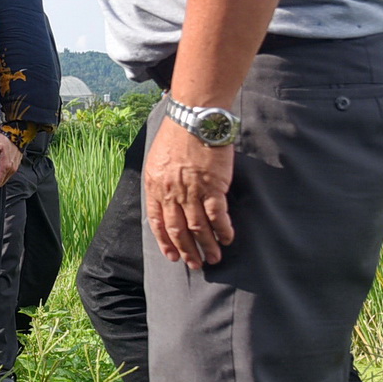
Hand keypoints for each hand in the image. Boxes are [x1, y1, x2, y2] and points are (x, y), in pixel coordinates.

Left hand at [143, 118, 235, 268]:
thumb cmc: (177, 134)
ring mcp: (191, 191)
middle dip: (186, 250)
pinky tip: (228, 239)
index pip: (157, 221)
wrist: (194, 118)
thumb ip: (160, 181)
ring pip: (198, 228)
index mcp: (155, 186)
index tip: (172, 256)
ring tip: (214, 258)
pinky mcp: (213, 187)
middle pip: (178, 229)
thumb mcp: (157, 159)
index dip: (165, 241)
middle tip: (195, 264)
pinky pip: (217, 216)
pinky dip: (223, 230)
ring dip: (207, 246)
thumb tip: (164, 197)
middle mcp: (170, 192)